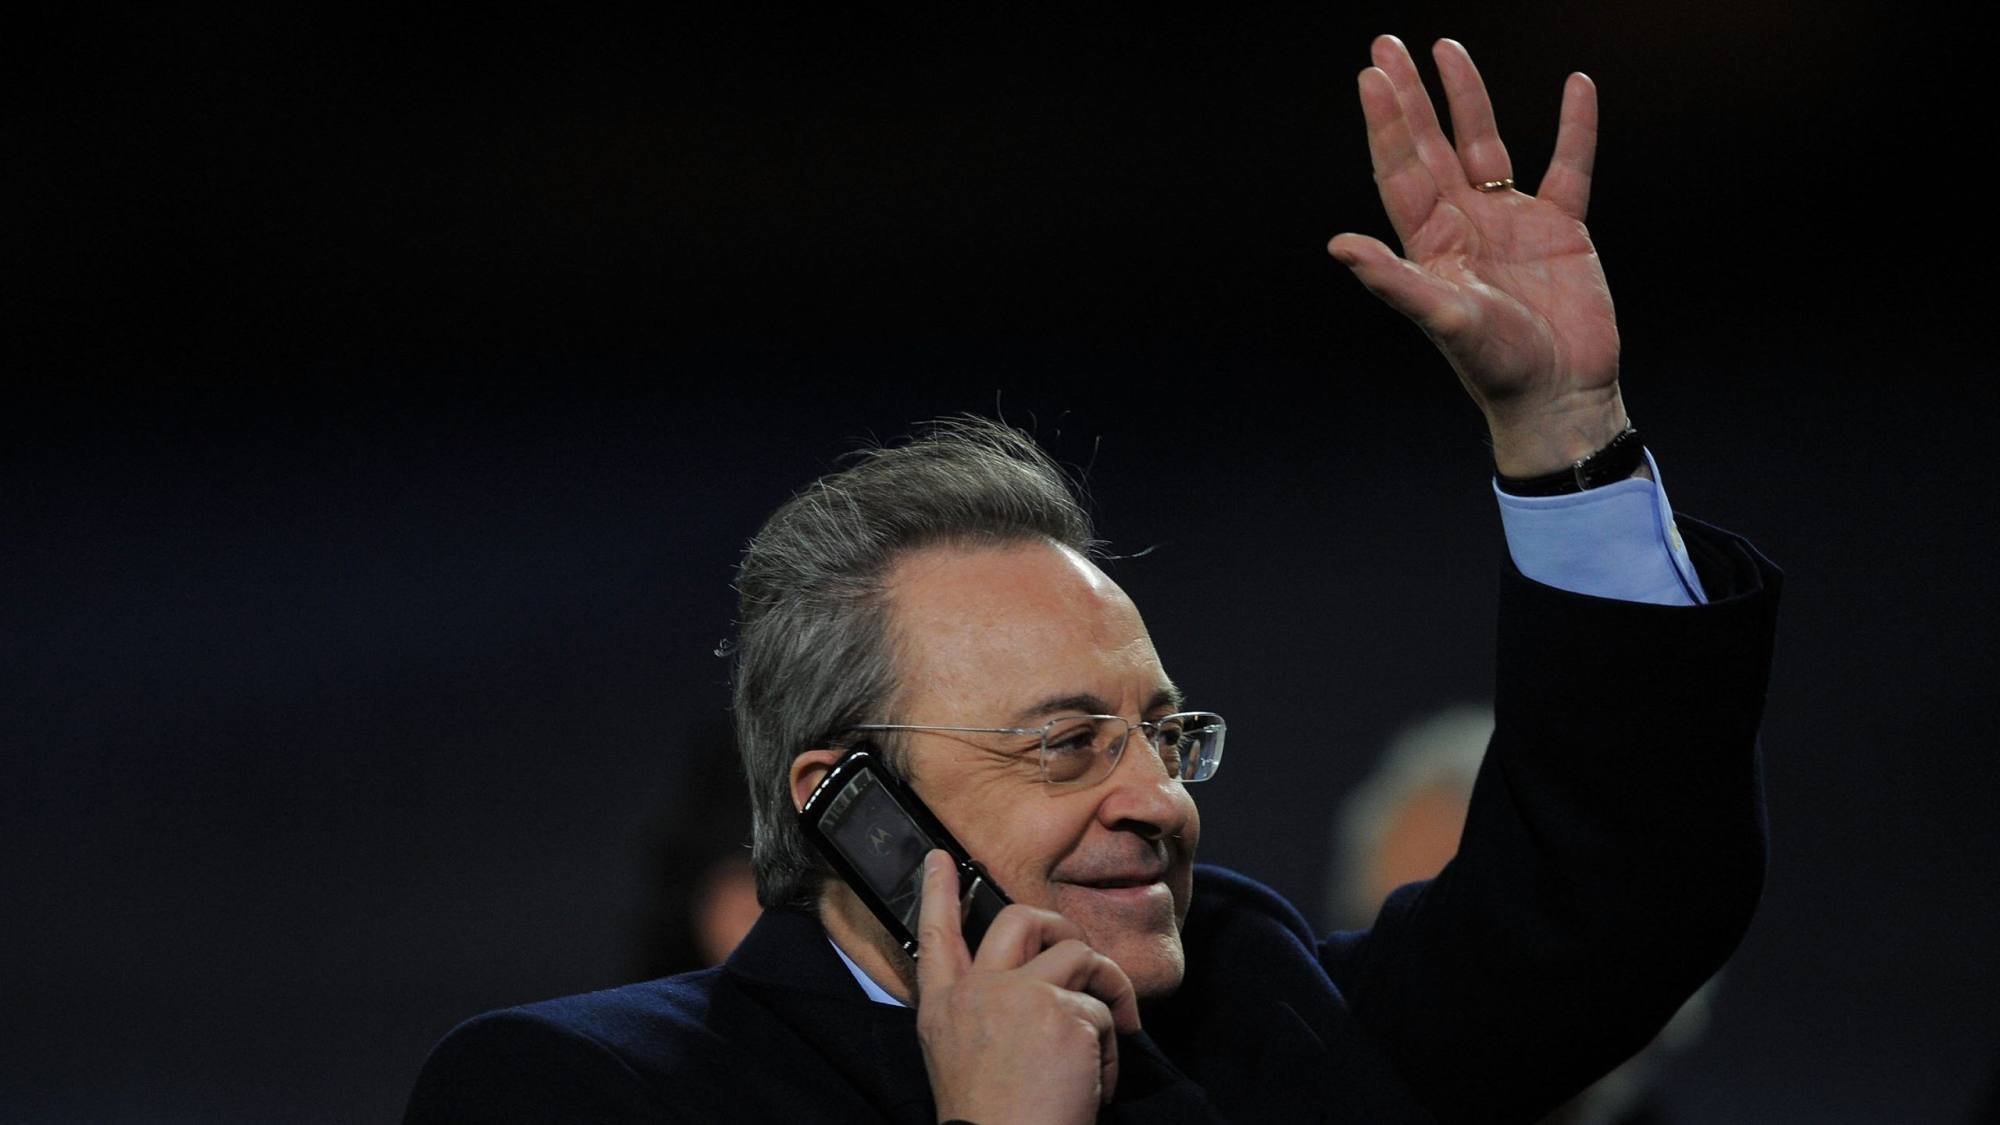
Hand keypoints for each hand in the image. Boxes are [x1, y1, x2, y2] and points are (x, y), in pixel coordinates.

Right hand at [914, 851, 1140, 1124]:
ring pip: (1079, 954)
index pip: (935, 936)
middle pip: (1018, 919)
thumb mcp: (960, 1060)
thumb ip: (984, 1017)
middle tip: (1083, 956)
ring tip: (1112, 1035)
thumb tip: (1032, 989)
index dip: (936, 893)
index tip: (938, 859)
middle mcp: (976, 992)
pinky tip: (1096, 1086)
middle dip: (1059, 925)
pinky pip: (1104, 1012)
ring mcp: (1019, 995)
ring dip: (1107, 990)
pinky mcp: (1062, 1011)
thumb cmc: (992, 1121)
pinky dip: (1112, 1051)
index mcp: (943, 1008)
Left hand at [1329, 36, 1626, 476]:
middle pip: (1432, 145)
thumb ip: (1393, 279)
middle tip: (1387, 46)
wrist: (1559, 396)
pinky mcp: (1562, 228)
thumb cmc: (1496, 367)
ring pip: (1487, 145)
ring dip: (1469, 99)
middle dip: (1411, 96)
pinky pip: (1568, 166)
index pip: (1400, 170)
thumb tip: (1337, 246)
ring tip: (1448, 49)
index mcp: (1431, 243)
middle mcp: (1465, 224)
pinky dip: (1574, 128)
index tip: (1370, 76)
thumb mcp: (1442, 319)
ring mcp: (1512, 222)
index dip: (1386, 123)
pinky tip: (1575, 86)